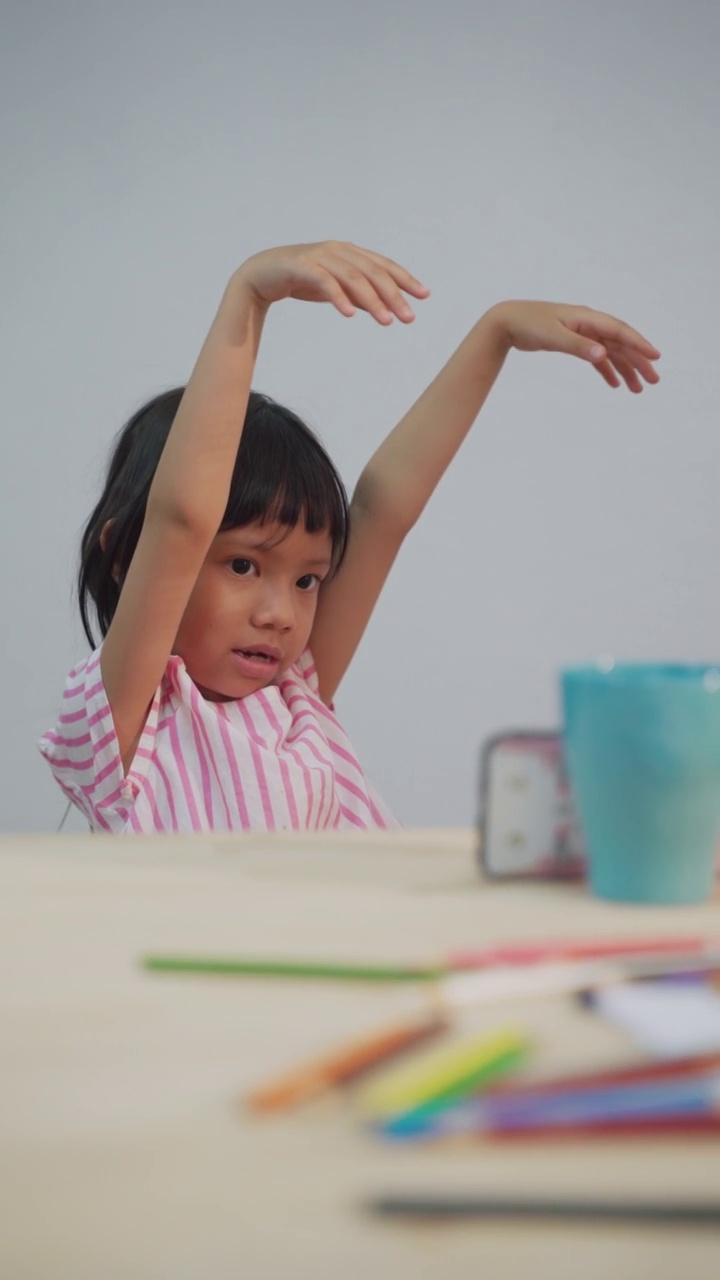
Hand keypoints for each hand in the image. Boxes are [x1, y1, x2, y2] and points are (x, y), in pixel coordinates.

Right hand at [235, 240, 429, 325]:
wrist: (261, 274)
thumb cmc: (301, 279)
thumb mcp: (335, 289)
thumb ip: (357, 295)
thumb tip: (382, 307)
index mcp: (349, 252)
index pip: (383, 265)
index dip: (405, 279)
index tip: (424, 296)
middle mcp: (338, 250)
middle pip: (373, 272)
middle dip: (393, 295)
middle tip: (409, 318)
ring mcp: (319, 256)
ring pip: (352, 277)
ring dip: (372, 300)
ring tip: (386, 321)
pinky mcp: (301, 266)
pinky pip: (324, 282)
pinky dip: (339, 297)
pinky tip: (350, 314)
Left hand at [489, 301, 660, 391]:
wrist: (507, 322)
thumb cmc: (529, 324)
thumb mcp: (554, 336)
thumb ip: (578, 346)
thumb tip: (603, 355)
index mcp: (587, 318)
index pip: (620, 331)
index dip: (639, 344)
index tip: (655, 357)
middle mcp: (589, 324)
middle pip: (620, 343)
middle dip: (638, 362)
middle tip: (654, 381)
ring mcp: (582, 333)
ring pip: (611, 352)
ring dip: (625, 369)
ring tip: (638, 389)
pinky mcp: (574, 342)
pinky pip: (596, 357)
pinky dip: (606, 370)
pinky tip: (614, 384)